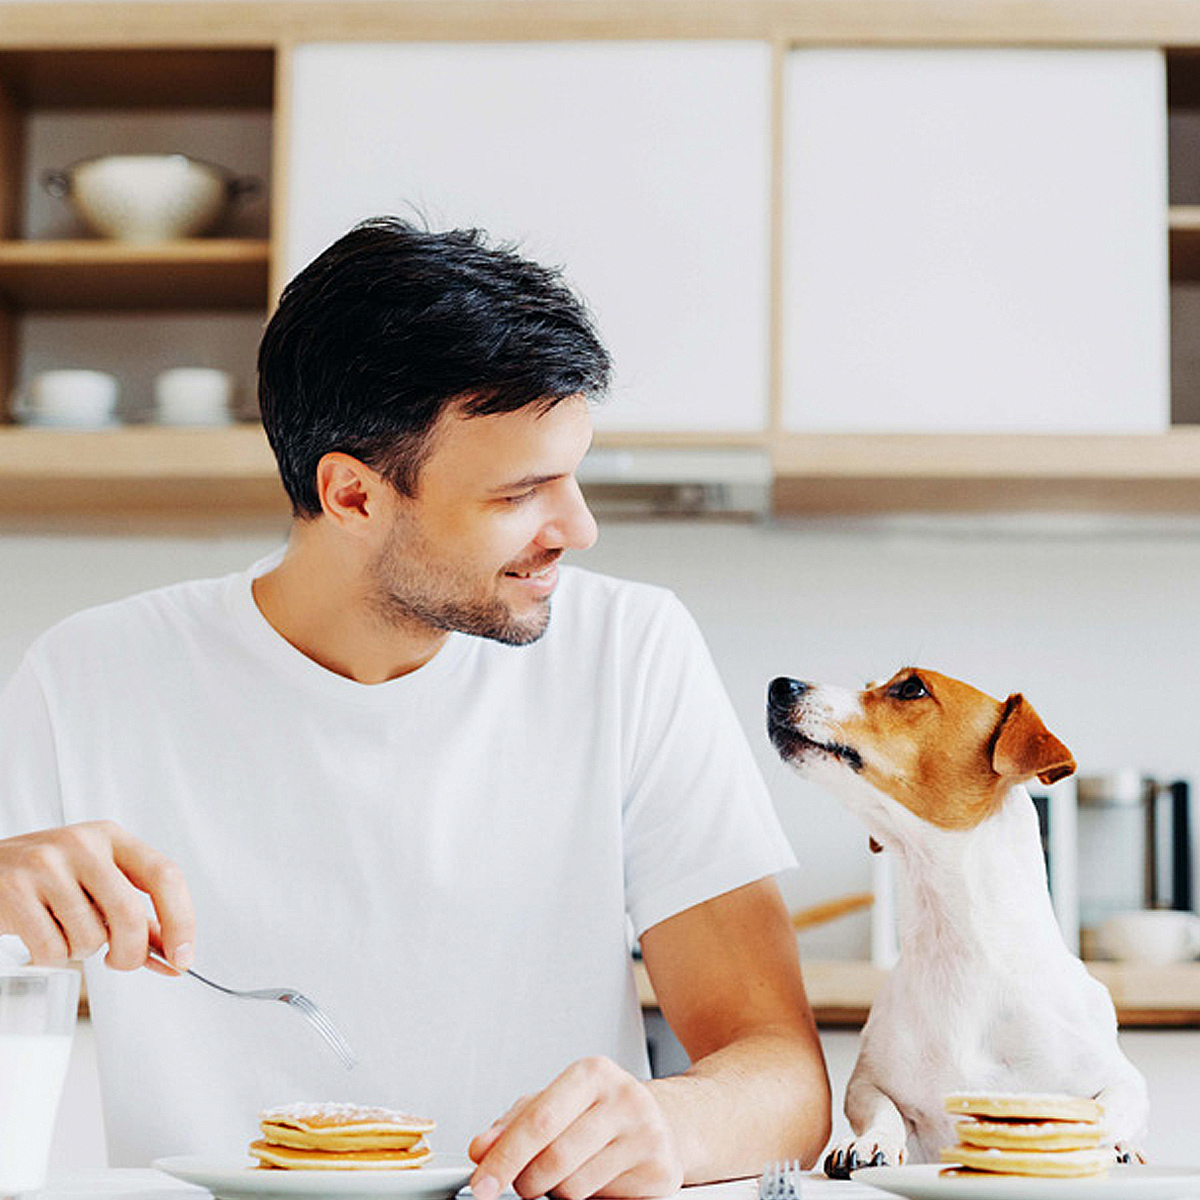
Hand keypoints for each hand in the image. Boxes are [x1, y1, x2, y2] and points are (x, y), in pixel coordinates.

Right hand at [0, 821, 194, 972]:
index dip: (181, 920)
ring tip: (64, 929)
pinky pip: (53, 949)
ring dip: (83, 951)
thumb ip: (136, 916)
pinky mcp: (15, 891)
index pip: (165, 875)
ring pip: (90, 937)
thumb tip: (173, 958)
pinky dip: (53, 957)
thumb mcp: (97, 882)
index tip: (183, 957)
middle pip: (129, 914)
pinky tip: (42, 934)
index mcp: (112, 837)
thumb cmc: (50, 880)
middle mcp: (83, 844)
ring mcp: (46, 865)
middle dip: (131, 954)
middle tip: (120, 962)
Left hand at [468, 1056, 682, 1199]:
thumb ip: (514, 1123)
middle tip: (526, 1180)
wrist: (664, 1122)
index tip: (482, 1183)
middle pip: (553, 1160)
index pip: (538, 1121)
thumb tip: (482, 1148)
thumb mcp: (556, 1102)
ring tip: (569, 1171)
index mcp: (593, 1073)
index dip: (504, 1157)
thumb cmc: (602, 1110)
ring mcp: (646, 1135)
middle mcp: (624, 1099)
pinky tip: (595, 1177)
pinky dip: (587, 1198)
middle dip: (527, 1181)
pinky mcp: (660, 1172)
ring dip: (557, 1191)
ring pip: (574, 1188)